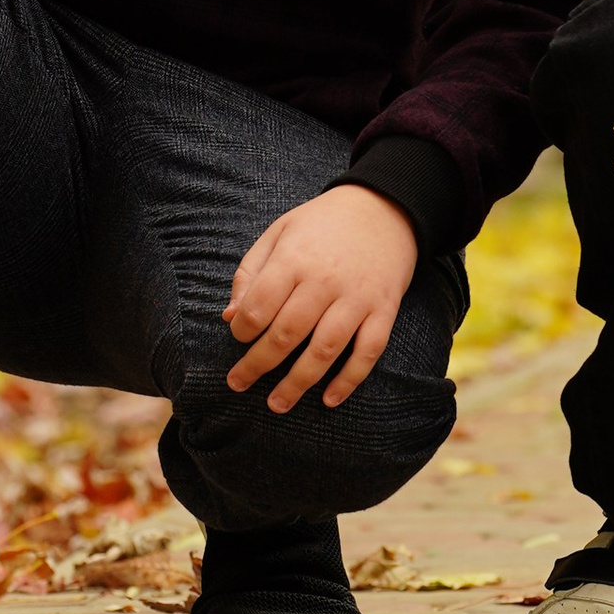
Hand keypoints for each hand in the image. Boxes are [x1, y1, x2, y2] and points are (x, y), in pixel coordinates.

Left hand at [226, 186, 419, 412]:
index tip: (238, 337)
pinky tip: (329, 399)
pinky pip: (367, 352)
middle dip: (257, 365)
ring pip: (324, 351)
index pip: (258, 307)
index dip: (241, 330)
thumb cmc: (321, 223)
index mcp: (294, 259)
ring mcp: (357, 298)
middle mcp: (325, 281)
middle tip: (238, 384)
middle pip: (285, 335)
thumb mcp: (280, 232)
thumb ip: (250, 272)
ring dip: (297, 384)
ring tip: (276, 405)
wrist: (385, 208)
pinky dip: (349, 380)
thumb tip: (228, 316)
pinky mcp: (384, 310)